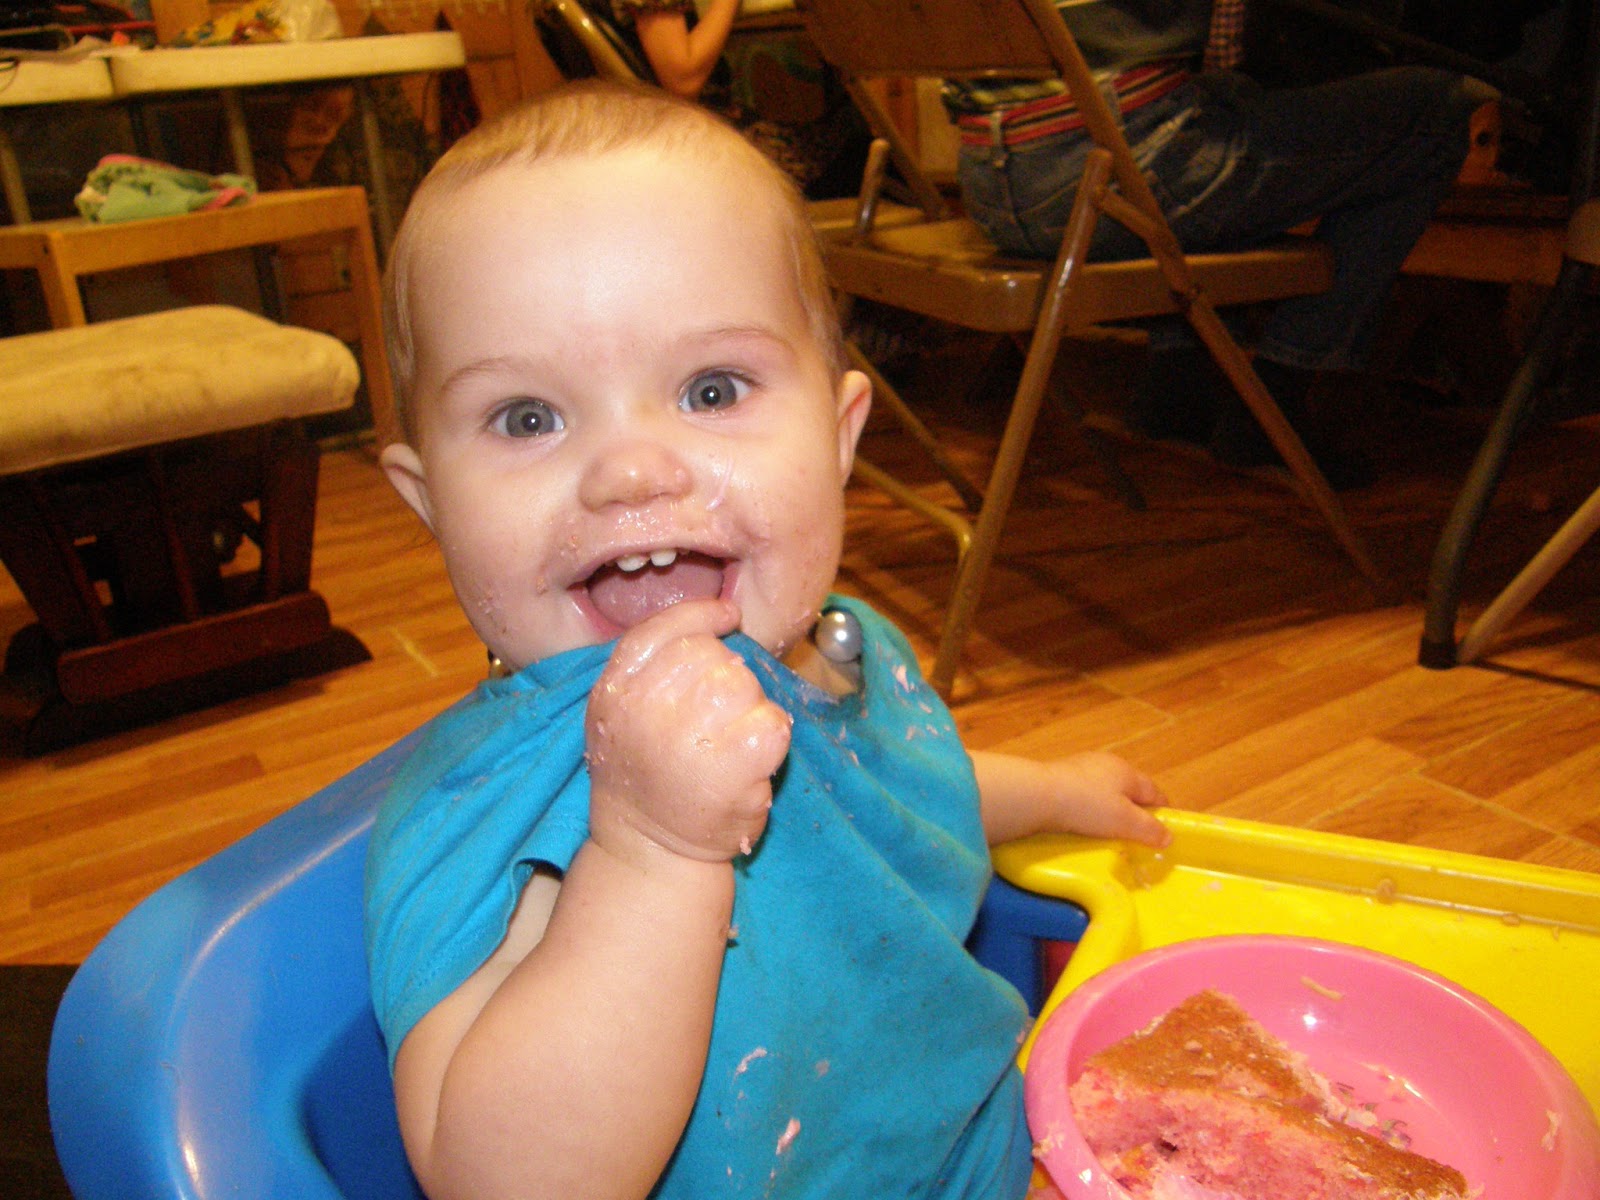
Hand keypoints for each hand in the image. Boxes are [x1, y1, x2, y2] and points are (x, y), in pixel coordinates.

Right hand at [585, 598, 791, 865]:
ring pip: (744, 684)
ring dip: (748, 707)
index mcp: (616, 690)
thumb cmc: (645, 775)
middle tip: (714, 720)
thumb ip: (654, 659)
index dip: (702, 615)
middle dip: (725, 677)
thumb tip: (725, 612)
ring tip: (726, 743)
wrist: (650, 850)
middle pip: (711, 655)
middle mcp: (645, 708)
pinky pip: (772, 722)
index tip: (727, 617)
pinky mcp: (733, 766)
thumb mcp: (620, 710)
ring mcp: (688, 737)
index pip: (663, 630)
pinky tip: (749, 761)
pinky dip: (771, 738)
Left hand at [1046, 751, 1169, 847]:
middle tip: (1137, 834)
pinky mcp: (1059, 778)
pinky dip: (1088, 809)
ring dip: (1110, 809)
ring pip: (1105, 791)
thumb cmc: (1087, 806)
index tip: (1166, 829)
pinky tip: (1083, 823)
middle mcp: (1105, 764)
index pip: (1153, 791)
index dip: (1162, 811)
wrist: (1037, 796)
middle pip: (1129, 789)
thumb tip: (1168, 836)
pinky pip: (1083, 795)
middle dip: (1135, 810)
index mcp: (1126, 771)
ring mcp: (1080, 768)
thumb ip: (1148, 829)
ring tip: (1110, 831)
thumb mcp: (1124, 821)